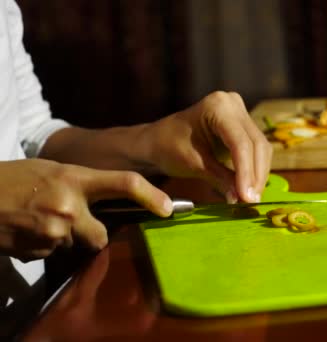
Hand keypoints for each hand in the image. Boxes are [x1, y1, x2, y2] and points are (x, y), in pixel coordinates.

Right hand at [0, 159, 170, 260]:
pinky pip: (52, 254)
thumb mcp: (51, 171)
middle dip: (92, 234)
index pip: (124, 183)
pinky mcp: (37, 252)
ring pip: (74, 246)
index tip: (168, 208)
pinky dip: (44, 246)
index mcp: (74, 179)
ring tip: (38, 220)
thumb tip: (110, 200)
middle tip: (72, 222)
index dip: (151, 196)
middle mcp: (69, 207)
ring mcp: (53, 233)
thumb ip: (81, 184)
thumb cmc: (13, 179)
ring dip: (63, 239)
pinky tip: (27, 230)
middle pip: (101, 236)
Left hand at [140, 91, 272, 202]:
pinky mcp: (242, 124)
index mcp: (217, 106)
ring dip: (258, 174)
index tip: (247, 198)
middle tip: (251, 202)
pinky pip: (256, 148)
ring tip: (250, 198)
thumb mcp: (194, 164)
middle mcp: (233, 104)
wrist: (156, 140)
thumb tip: (242, 199)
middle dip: (255, 176)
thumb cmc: (168, 147)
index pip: (240, 143)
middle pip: (256, 144)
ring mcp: (240, 112)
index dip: (246, 172)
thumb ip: (221, 179)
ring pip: (261, 147)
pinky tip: (250, 187)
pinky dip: (254, 168)